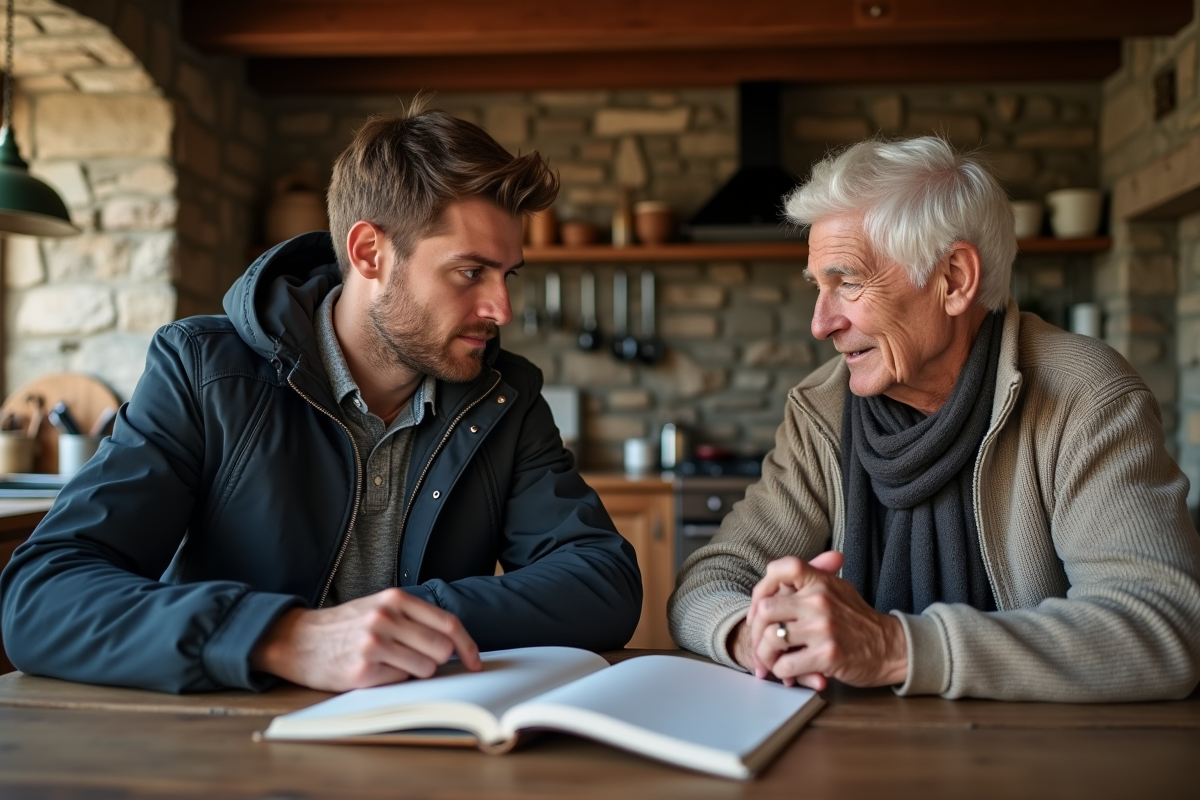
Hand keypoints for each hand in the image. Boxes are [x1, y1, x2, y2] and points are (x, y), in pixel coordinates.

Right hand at [250, 588, 481, 691]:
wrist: (297, 640)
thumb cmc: (345, 626)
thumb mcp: (379, 607)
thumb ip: (413, 618)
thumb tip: (453, 643)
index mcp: (394, 599)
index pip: (448, 623)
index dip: (468, 645)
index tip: (475, 661)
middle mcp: (385, 618)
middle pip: (442, 649)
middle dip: (438, 660)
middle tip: (418, 660)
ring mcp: (373, 644)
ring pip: (425, 669)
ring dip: (414, 672)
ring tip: (390, 663)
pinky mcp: (362, 670)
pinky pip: (400, 682)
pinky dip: (393, 681)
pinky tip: (373, 671)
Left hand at [747, 552, 907, 689]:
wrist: (891, 648)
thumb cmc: (859, 621)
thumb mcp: (838, 589)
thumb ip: (810, 581)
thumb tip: (776, 578)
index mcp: (821, 582)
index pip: (781, 569)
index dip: (762, 588)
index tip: (760, 607)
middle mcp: (820, 601)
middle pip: (765, 610)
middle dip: (755, 630)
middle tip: (759, 643)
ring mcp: (823, 628)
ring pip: (770, 639)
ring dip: (765, 655)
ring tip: (771, 661)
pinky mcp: (827, 655)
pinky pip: (785, 665)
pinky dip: (781, 672)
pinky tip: (788, 672)